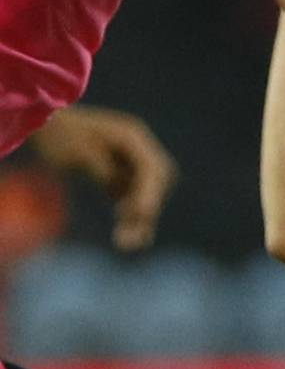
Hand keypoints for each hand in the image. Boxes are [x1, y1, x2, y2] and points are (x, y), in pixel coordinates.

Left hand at [32, 107, 178, 251]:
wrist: (42, 125)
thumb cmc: (57, 136)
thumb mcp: (76, 152)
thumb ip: (102, 170)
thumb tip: (121, 192)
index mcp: (132, 136)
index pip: (152, 168)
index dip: (150, 194)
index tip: (142, 217)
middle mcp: (138, 148)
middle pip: (158, 182)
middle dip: (147, 209)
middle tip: (129, 235)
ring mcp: (133, 161)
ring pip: (149, 193)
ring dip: (141, 218)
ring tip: (124, 243)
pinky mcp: (124, 174)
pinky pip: (135, 198)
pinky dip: (132, 216)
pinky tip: (125, 237)